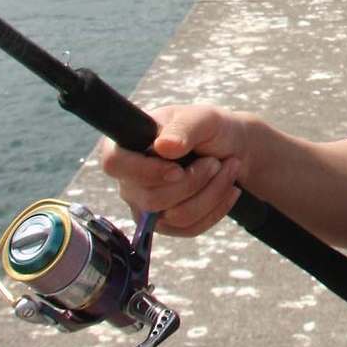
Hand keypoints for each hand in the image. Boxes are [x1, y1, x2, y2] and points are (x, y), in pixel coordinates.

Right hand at [98, 104, 243, 236]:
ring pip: (176, 216)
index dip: (145, 171)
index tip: (178, 169)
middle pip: (152, 198)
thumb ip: (183, 128)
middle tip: (215, 161)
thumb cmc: (210, 129)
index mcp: (128, 145)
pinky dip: (217, 208)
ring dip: (212, 192)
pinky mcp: (167, 225)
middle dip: (194, 180)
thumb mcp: (202, 118)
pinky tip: (229, 189)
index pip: (114, 163)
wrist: (232, 149)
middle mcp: (130, 180)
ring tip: (228, 168)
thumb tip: (163, 146)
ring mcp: (145, 206)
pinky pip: (191, 228)